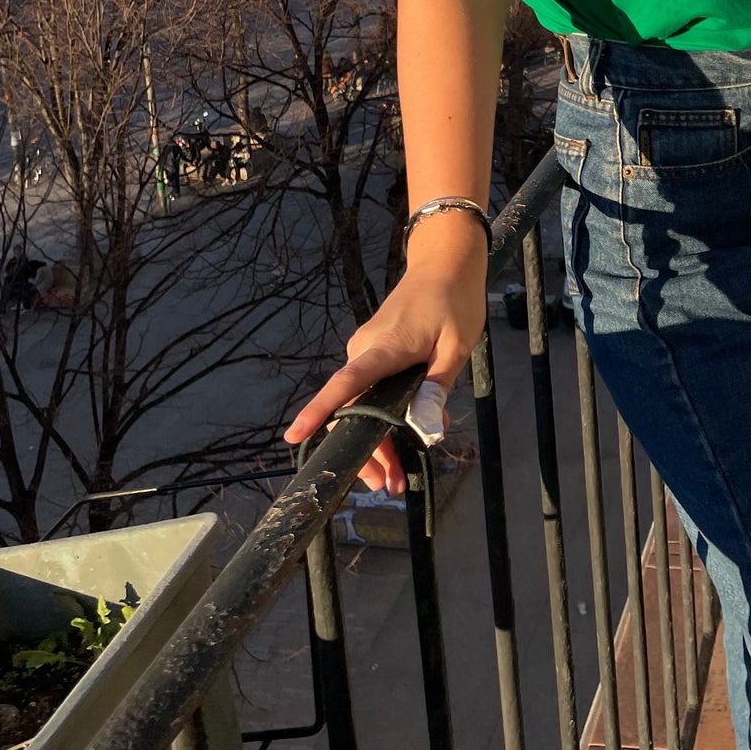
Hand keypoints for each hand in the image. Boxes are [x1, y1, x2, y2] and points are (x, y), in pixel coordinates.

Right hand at [284, 218, 487, 494]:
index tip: (294, 436)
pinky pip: (371, 389)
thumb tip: (422, 429)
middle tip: (387, 487)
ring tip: (395, 478)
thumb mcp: (456, 347)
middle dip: (365, 451)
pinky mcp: (375, 350)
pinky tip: (402, 440)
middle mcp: (365, 351)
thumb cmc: (454, 301)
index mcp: (382, 350)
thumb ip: (436, 388)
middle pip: (353, 407)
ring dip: (376, 440)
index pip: (344, 384)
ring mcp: (367, 349)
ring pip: (362, 403)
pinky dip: (382, 417)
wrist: (447, 262)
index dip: (318, 411)